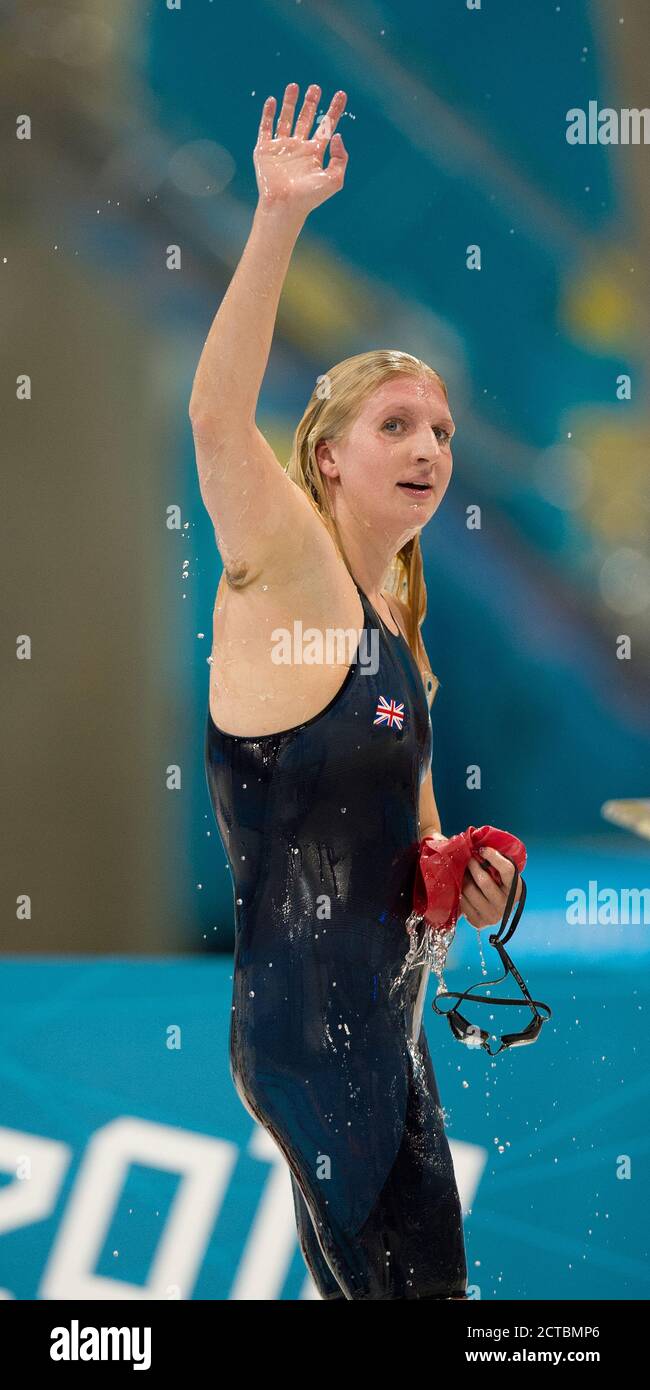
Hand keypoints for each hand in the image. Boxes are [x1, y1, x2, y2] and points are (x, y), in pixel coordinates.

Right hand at [254, 82, 347, 216]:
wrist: (284, 206)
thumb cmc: (309, 198)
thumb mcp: (334, 180)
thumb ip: (341, 158)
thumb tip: (338, 135)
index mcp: (315, 153)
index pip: (326, 126)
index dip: (334, 110)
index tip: (341, 94)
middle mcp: (299, 148)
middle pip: (306, 119)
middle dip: (311, 103)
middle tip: (315, 87)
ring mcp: (281, 148)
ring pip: (286, 119)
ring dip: (290, 102)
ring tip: (294, 86)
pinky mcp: (265, 150)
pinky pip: (265, 128)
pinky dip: (268, 114)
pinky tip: (272, 101)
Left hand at [459, 844, 521, 930]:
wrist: (490, 908)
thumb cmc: (496, 883)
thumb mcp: (501, 874)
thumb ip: (494, 861)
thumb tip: (474, 842)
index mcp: (516, 889)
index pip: (507, 870)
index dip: (493, 857)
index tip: (482, 849)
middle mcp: (506, 904)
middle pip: (484, 881)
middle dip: (472, 865)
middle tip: (467, 858)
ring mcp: (492, 915)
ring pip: (470, 890)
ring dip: (463, 877)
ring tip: (462, 870)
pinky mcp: (478, 922)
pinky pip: (462, 901)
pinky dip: (458, 890)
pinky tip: (460, 885)